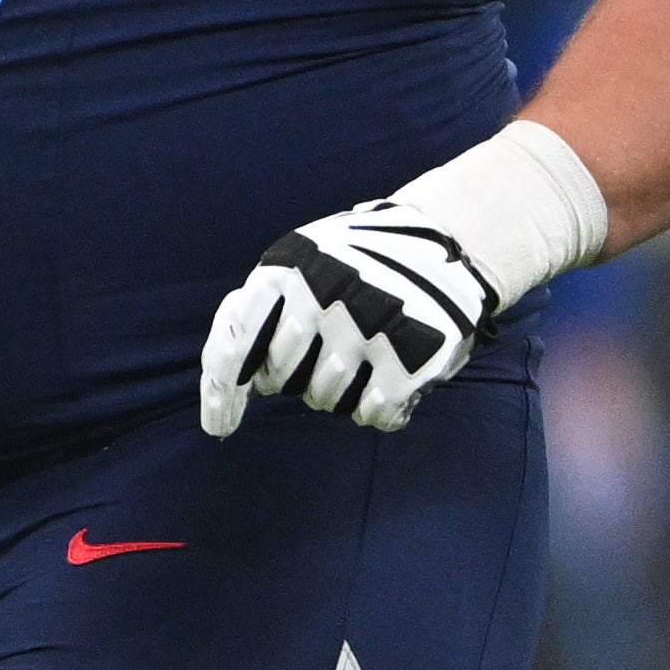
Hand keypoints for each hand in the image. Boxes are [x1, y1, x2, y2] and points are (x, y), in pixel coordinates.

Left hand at [198, 121, 606, 437]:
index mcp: (285, 268)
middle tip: (327, 350)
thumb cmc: (359, 262)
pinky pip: (371, 413)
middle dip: (297, 377)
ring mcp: (365, 328)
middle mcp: (320, 294)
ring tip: (365, 352)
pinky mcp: (409, 359)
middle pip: (282, 379)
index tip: (219, 428)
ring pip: (325, 399)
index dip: (220, 393)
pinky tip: (394, 375)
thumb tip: (228, 375)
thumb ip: (263, 307)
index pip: (235, 342)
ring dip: (340, 389)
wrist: (449, 241)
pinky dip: (381, 406)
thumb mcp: (303, 262)